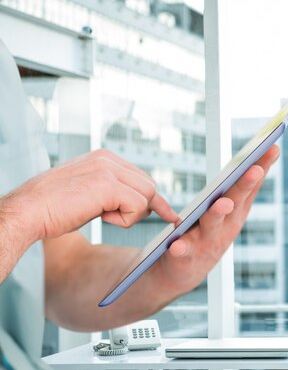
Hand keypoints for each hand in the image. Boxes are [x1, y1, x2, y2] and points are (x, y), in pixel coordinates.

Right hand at [4, 149, 177, 241]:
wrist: (27, 212)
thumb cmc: (53, 209)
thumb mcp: (89, 193)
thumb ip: (113, 191)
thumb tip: (141, 203)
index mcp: (103, 158)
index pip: (141, 177)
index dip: (153, 198)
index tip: (169, 214)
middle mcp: (108, 159)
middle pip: (149, 185)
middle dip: (144, 207)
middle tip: (118, 218)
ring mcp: (108, 170)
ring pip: (147, 195)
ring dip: (131, 214)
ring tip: (104, 216)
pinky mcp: (107, 185)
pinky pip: (138, 206)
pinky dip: (126, 220)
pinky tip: (103, 218)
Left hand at [152, 145, 279, 292]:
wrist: (183, 271)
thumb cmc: (207, 233)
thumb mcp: (227, 210)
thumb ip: (239, 189)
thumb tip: (258, 158)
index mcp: (236, 211)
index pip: (251, 185)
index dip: (262, 167)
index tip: (272, 148)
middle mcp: (227, 226)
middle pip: (237, 201)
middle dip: (245, 186)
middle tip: (254, 169)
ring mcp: (208, 241)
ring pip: (213, 224)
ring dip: (218, 213)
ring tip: (223, 203)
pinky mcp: (187, 256)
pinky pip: (184, 251)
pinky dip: (182, 248)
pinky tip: (176, 245)